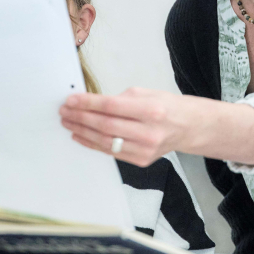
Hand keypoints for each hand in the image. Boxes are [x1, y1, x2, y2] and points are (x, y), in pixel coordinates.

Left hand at [59, 88, 194, 166]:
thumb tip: (90, 104)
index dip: (87, 103)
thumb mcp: (146, 93)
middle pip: (105, 125)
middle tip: (65, 111)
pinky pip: (111, 152)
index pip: (111, 106)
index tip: (71, 100)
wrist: (188, 127)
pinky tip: (80, 136)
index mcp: (152, 110)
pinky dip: (92, 144)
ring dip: (82, 131)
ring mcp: (145, 149)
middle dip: (81, 117)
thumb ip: (119, 99)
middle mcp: (149, 132)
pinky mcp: (141, 160)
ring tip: (68, 122)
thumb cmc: (166, 107)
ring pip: (105, 141)